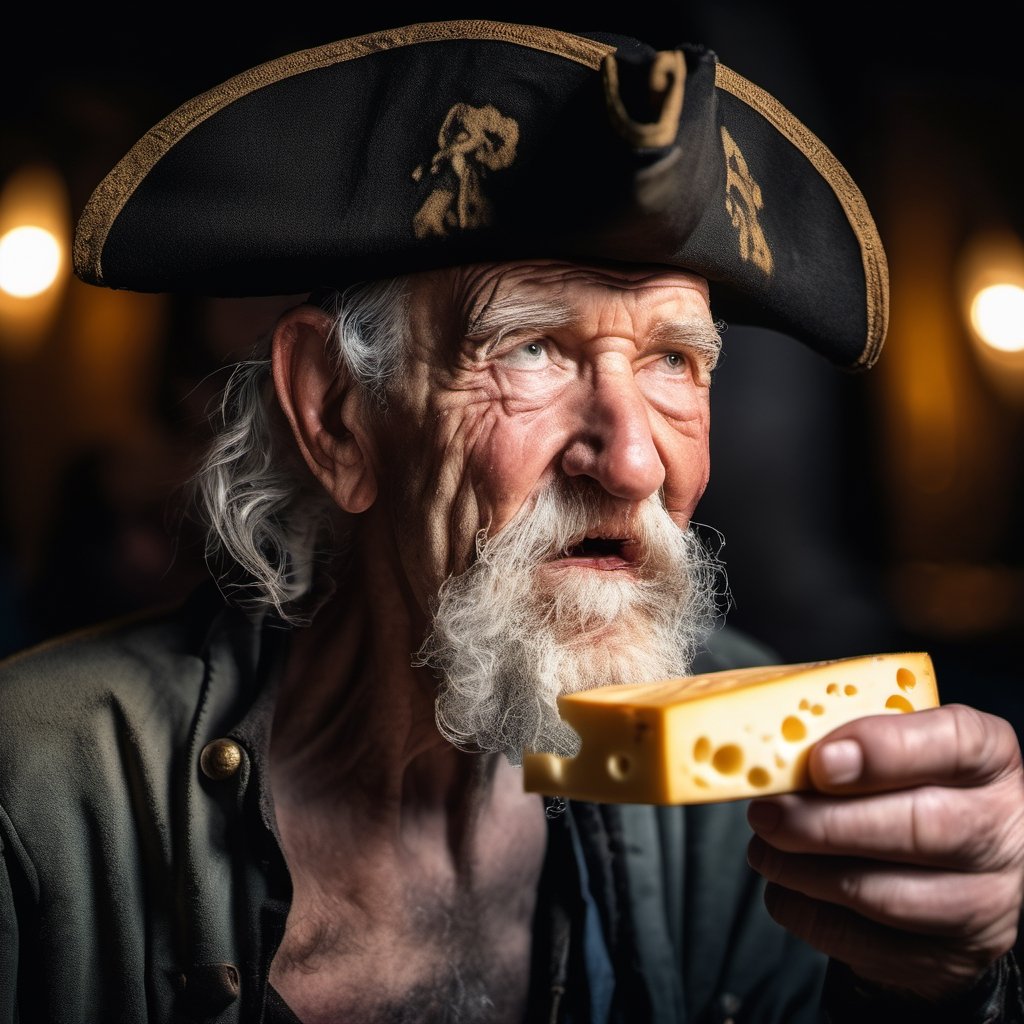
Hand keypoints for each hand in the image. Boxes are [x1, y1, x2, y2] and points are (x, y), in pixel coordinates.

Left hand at [746, 703, 1023, 1001]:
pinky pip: (868, 944)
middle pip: (919, 827)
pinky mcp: (951, 957)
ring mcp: (984, 901)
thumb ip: (849, 737)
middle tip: (766, 812)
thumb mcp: (896, 744)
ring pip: (886, 895)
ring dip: (805, 872)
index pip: (954, 743)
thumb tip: (770, 740)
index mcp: (989, 760)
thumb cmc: (907, 787)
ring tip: (764, 848)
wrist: (948, 870)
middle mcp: (1001, 830)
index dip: (884, 749)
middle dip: (825, 822)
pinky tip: (784, 887)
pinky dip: (809, 914)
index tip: (820, 759)